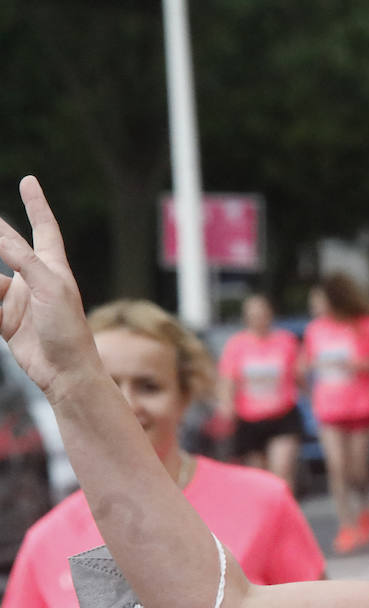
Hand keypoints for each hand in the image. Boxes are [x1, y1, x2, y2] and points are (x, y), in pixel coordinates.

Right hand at [0, 177, 101, 398]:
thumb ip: (24, 260)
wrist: (66, 373)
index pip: (44, 227)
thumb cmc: (69, 330)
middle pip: (6, 247)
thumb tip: (0, 233)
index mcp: (53, 267)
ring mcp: (18, 299)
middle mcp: (34, 279)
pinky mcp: (4, 319)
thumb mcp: (50, 288)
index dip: (36, 203)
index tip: (29, 181)